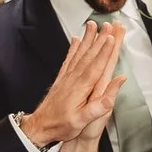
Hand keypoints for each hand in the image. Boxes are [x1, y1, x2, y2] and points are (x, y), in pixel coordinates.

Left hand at [26, 19, 124, 145]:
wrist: (40, 126)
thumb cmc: (61, 125)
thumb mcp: (81, 121)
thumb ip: (98, 107)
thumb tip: (111, 96)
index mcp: (81, 88)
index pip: (96, 66)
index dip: (105, 51)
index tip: (112, 37)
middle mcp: (74, 79)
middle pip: (90, 55)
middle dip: (100, 39)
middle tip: (108, 25)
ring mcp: (67, 77)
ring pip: (80, 54)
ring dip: (88, 39)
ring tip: (93, 25)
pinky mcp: (62, 78)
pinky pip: (69, 59)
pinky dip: (73, 48)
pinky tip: (76, 39)